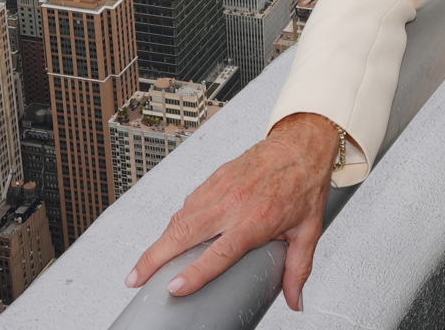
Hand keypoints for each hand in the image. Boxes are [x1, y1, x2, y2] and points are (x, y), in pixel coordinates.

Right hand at [124, 112, 338, 310]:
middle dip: (155, 258)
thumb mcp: (308, 232)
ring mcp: (221, 188)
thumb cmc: (303, 184)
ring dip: (159, 241)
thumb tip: (296, 301)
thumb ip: (297, 269)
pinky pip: (189, 202)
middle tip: (136, 278)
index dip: (194, 273)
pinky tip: (169, 235)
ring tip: (144, 263)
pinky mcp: (215, 177)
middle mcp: (233, 204)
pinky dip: (174, 221)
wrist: (300, 145)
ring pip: (180, 217)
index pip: (219, 253)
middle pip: (184, 234)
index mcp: (256, 220)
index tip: (174, 287)